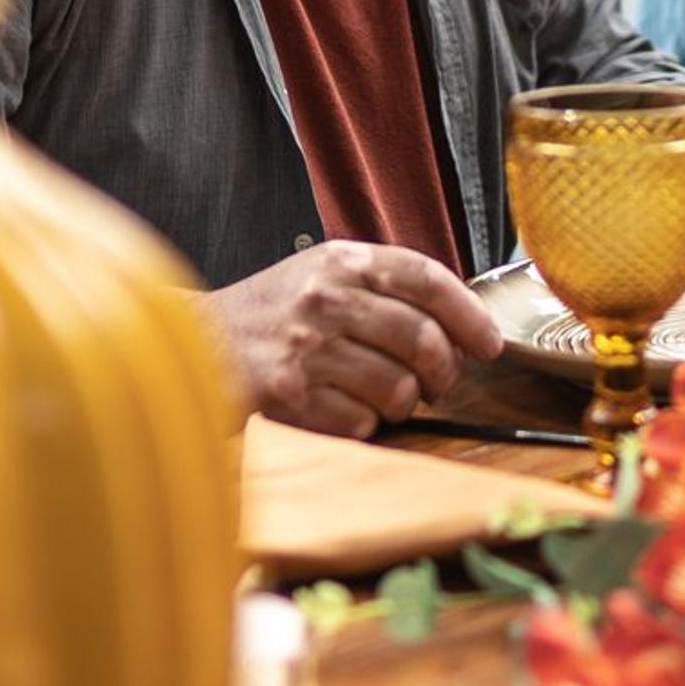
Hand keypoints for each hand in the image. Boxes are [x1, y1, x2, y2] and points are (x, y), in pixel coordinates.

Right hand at [204, 241, 505, 436]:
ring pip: (399, 389)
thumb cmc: (270, 315)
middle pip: (424, 340)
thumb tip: (458, 326)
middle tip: (438, 384)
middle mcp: (326, 297)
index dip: (470, 314)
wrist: (195, 343)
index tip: (489, 344)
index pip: (426, 278)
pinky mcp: (289, 393)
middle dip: (444, 372)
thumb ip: (381, 288)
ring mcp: (307, 346)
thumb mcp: (322, 276)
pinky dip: (361, 424)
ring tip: (379, 397)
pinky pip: (361, 422)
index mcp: (341, 261)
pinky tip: (338, 409)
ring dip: (401, 404)